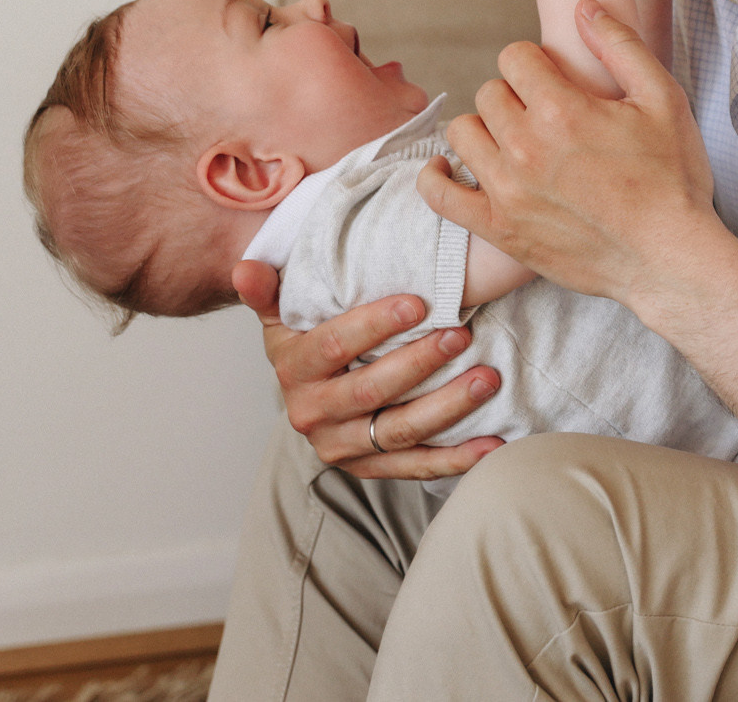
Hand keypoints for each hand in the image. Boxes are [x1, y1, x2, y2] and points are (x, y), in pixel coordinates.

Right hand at [232, 260, 504, 479]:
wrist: (311, 394)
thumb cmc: (309, 339)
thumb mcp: (284, 312)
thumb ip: (268, 289)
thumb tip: (246, 268)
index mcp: (293, 370)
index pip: (332, 346)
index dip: (374, 326)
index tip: (418, 303)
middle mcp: (313, 414)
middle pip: (370, 391)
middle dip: (419, 363)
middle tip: (462, 335)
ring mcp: (343, 447)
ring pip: (399, 431)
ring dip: (448, 408)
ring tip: (487, 379)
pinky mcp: (372, 469)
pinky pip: (418, 468)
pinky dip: (457, 459)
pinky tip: (492, 445)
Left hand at [416, 1, 724, 310]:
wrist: (669, 258)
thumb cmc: (673, 179)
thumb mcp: (663, 99)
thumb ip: (620, 45)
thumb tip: (583, 6)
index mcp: (562, 109)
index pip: (513, 57)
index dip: (536, 62)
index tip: (554, 80)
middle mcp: (526, 146)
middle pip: (489, 92)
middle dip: (515, 95)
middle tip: (544, 116)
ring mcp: (507, 190)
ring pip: (462, 133)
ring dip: (485, 130)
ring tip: (515, 142)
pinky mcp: (499, 229)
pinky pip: (440, 195)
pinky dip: (437, 177)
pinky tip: (450, 169)